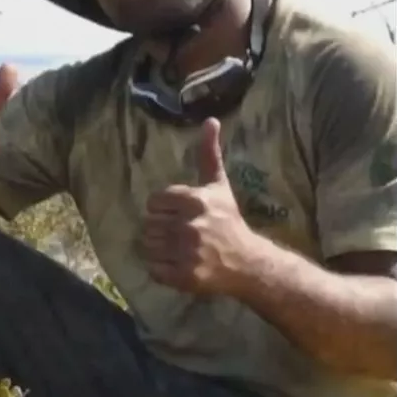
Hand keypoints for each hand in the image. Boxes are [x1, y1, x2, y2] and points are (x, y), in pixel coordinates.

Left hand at [142, 117, 256, 294]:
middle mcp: (191, 225)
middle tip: (178, 233)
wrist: (248, 262)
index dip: (163, 208)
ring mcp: (188, 253)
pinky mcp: (185, 276)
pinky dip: (160, 268)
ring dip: (158, 248)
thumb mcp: (218, 185)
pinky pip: (153, 269)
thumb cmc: (229, 221)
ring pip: (148, 245)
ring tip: (176, 248)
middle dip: (161, 228)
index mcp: (196, 201)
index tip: (178, 214)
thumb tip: (210, 120)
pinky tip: (176, 263)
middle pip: (149, 224)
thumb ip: (209, 154)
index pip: (155, 201)